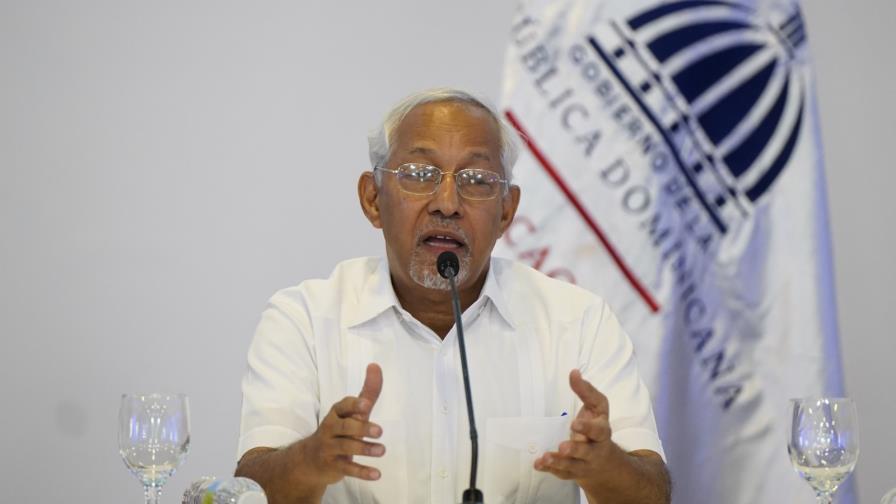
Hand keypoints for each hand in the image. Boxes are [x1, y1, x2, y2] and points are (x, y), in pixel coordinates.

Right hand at [305, 363, 385, 483]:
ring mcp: (329, 448)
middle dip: (361, 428)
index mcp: (336, 413)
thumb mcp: (352, 412)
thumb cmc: (338, 430)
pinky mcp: (332, 466)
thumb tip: (375, 366)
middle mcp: (330, 429)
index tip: (367, 406)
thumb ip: (367, 392)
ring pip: (346, 447)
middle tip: (380, 431)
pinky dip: (362, 472)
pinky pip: (347, 469)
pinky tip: (376, 474)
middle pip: (344, 426)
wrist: (309, 460)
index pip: (342, 406)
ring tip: (382, 450)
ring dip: (365, 449)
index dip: (354, 405)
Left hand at [533, 369, 612, 487]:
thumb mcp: (596, 408)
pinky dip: (550, 470)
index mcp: (602, 432)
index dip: (588, 428)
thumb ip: (586, 391)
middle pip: (587, 452)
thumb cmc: (597, 427)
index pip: (599, 431)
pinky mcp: (573, 472)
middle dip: (575, 449)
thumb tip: (574, 372)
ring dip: (559, 462)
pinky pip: (562, 473)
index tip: (574, 423)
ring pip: (573, 466)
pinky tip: (538, 464)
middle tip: (563, 446)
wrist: (605, 463)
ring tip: (545, 457)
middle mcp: (595, 450)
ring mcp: (584, 464)